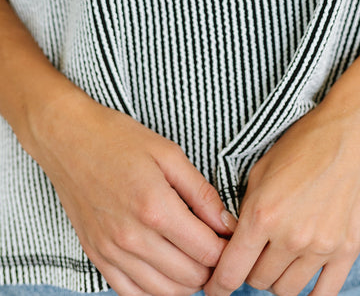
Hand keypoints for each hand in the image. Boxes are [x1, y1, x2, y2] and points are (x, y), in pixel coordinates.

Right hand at [30, 87, 237, 295]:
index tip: (231, 238)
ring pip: (163, 293)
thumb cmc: (120, 140)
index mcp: (156, 208)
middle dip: (210, 267)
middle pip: (189, 278)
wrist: (69, 140)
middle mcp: (132, 237)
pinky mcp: (97, 257)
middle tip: (215, 246)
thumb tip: (227, 224)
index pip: (206, 252)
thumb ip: (202, 193)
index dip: (227, 249)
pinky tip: (166, 269)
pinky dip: (155, 290)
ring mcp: (111, 251)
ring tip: (194, 258)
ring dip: (186, 282)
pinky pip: (131, 294)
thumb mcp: (170, 154)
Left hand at [204, 102, 359, 295]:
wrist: (354, 131)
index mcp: (263, 213)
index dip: (218, 284)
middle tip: (257, 253)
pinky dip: (310, 293)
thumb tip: (233, 241)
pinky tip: (304, 277)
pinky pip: (324, 294)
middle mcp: (291, 236)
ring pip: (287, 290)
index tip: (215, 287)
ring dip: (279, 278)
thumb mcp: (262, 169)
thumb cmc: (306, 143)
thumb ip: (245, 209)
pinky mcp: (347, 249)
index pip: (231, 271)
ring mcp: (321, 246)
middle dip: (252, 269)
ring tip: (282, 258)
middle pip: (258, 281)